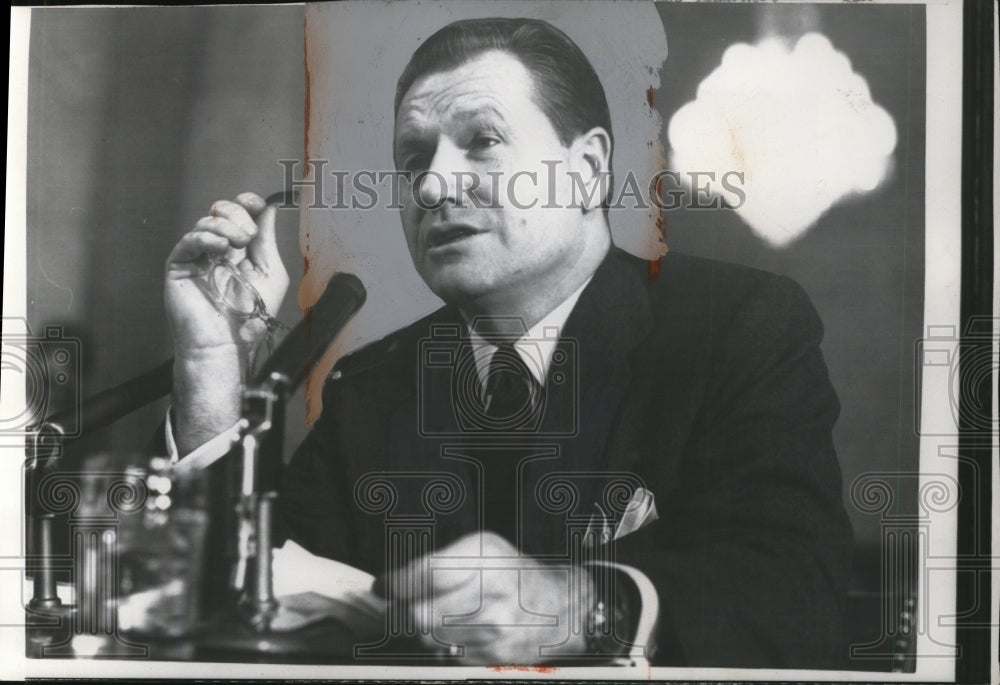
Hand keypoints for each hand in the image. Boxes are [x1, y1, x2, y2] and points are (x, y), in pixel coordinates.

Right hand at [164, 192, 289, 453]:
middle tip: (247, 235)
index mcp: (238, 250)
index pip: (238, 215)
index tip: (255, 202)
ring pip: (205, 224)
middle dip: (236, 215)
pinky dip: (205, 238)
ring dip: (225, 228)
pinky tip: (221, 248)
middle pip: (220, 212)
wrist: (228, 344)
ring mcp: (197, 258)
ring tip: (238, 245)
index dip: (245, 203)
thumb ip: (267, 239)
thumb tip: (269, 208)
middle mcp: (216, 250)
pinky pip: (188, 242)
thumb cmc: (251, 317)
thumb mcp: (269, 272)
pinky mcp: (179, 267)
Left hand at [385, 532, 592, 664]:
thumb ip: (438, 562)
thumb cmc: (515, 572)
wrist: (562, 605)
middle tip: (402, 605)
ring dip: (424, 629)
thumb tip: (393, 584)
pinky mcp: (495, 656)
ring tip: (437, 615)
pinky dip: (445, 645)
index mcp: (486, 558)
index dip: (394, 584)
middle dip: (405, 611)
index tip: (383, 586)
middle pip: (420, 615)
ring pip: (431, 639)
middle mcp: (492, 594)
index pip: (424, 575)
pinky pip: (449, 655)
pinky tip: (459, 631)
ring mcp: (495, 630)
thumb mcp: (482, 548)